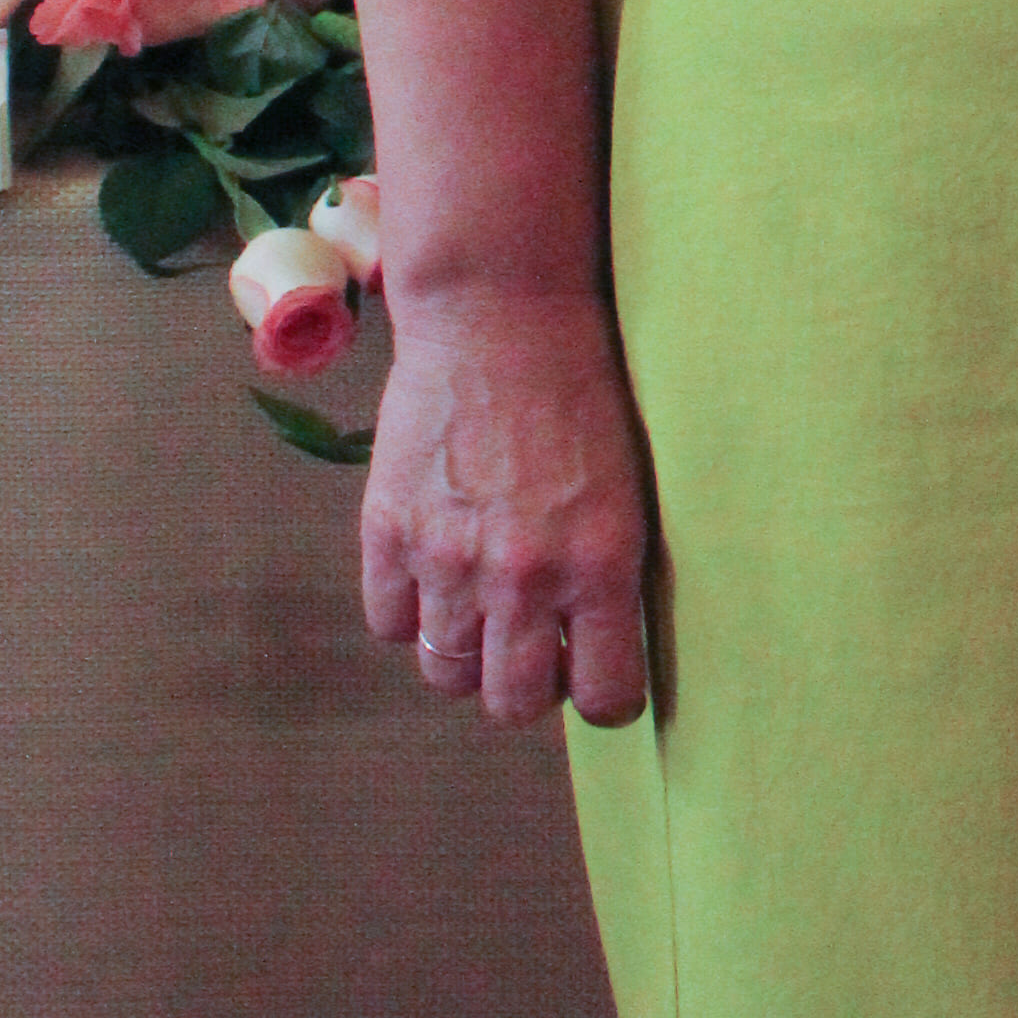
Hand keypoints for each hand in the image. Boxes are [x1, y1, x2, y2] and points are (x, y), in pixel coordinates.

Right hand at [358, 281, 652, 729]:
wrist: (500, 313)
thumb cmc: (581, 390)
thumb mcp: (629, 486)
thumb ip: (607, 573)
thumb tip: (594, 651)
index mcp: (602, 563)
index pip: (606, 697)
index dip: (605, 698)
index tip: (598, 678)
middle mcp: (524, 575)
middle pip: (513, 704)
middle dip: (528, 689)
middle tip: (536, 649)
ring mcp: (448, 558)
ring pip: (446, 674)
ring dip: (467, 655)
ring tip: (483, 608)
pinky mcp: (388, 531)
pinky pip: (390, 624)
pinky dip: (411, 612)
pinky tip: (436, 572)